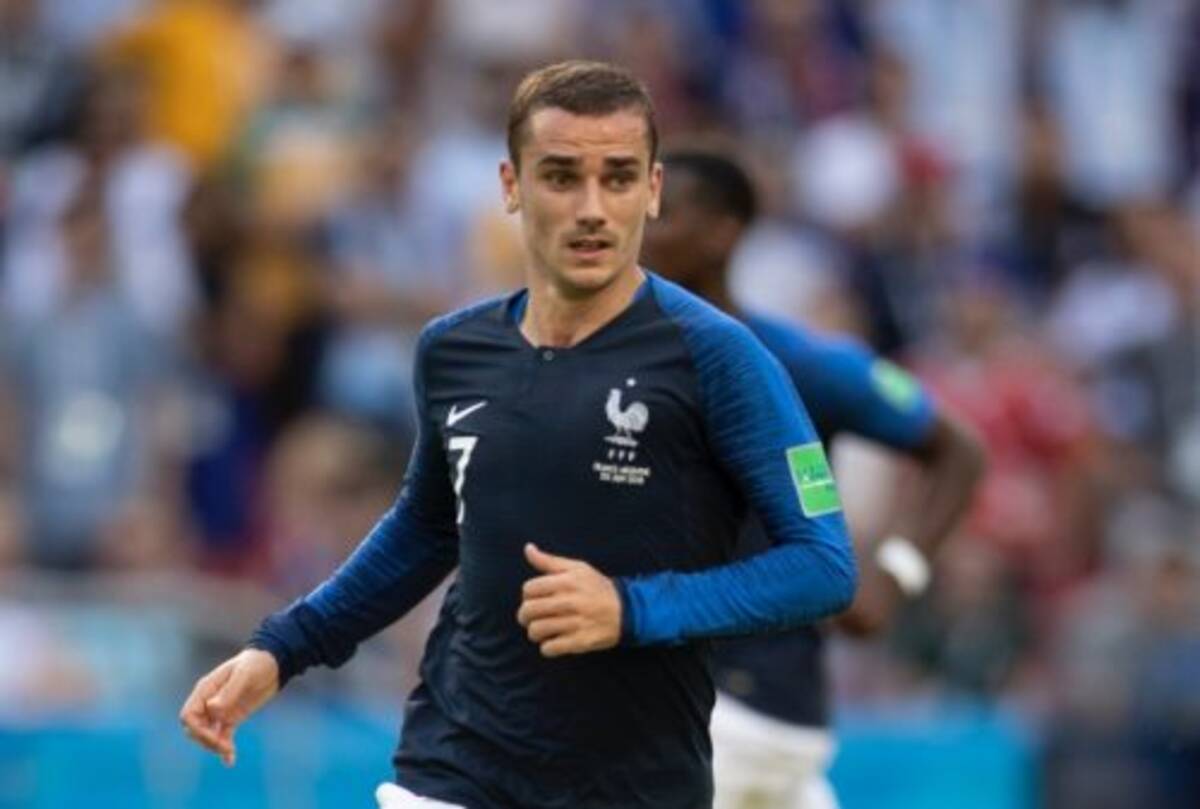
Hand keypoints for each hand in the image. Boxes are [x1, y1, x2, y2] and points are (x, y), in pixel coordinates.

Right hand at [179, 648, 279, 765]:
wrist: (273, 664)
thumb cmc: (256, 663)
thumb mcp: (244, 675)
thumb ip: (229, 692)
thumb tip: (212, 708)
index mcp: (206, 690)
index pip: (189, 715)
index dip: (196, 729)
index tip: (213, 736)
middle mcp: (209, 701)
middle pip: (194, 728)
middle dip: (205, 740)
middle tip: (223, 746)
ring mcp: (219, 711)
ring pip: (206, 735)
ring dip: (214, 746)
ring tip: (229, 752)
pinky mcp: (232, 717)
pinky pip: (223, 736)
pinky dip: (225, 748)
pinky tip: (230, 760)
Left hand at [517, 543, 621, 656]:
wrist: (626, 610)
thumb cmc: (596, 587)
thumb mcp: (577, 568)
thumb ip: (549, 561)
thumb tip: (528, 548)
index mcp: (567, 581)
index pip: (529, 589)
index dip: (527, 595)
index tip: (535, 598)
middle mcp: (570, 602)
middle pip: (528, 611)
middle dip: (524, 615)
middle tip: (531, 617)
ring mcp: (575, 623)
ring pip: (536, 631)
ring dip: (534, 632)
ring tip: (542, 629)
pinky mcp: (579, 642)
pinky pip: (550, 648)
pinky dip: (547, 647)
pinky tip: (554, 640)